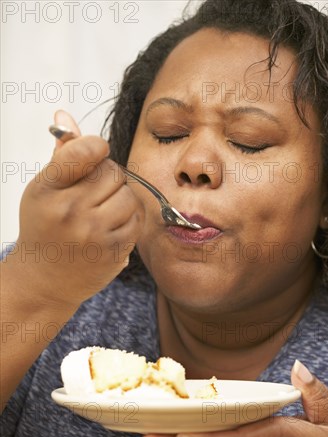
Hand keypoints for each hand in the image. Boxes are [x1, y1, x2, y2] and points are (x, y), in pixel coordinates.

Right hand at [12, 110, 143, 307]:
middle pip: (113, 172)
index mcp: (47, 190)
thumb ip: (61, 155)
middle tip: (96, 190)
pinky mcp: (113, 252)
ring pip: (129, 195)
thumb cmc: (44, 228)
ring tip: (103, 209)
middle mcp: (70, 211)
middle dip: (109, 176)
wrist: (43, 281)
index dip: (96, 147)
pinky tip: (111, 224)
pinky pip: (137, 220)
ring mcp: (93, 234)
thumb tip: (65, 115)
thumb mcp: (42, 190)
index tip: (94, 155)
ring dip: (121, 198)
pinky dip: (128, 218)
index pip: (85, 150)